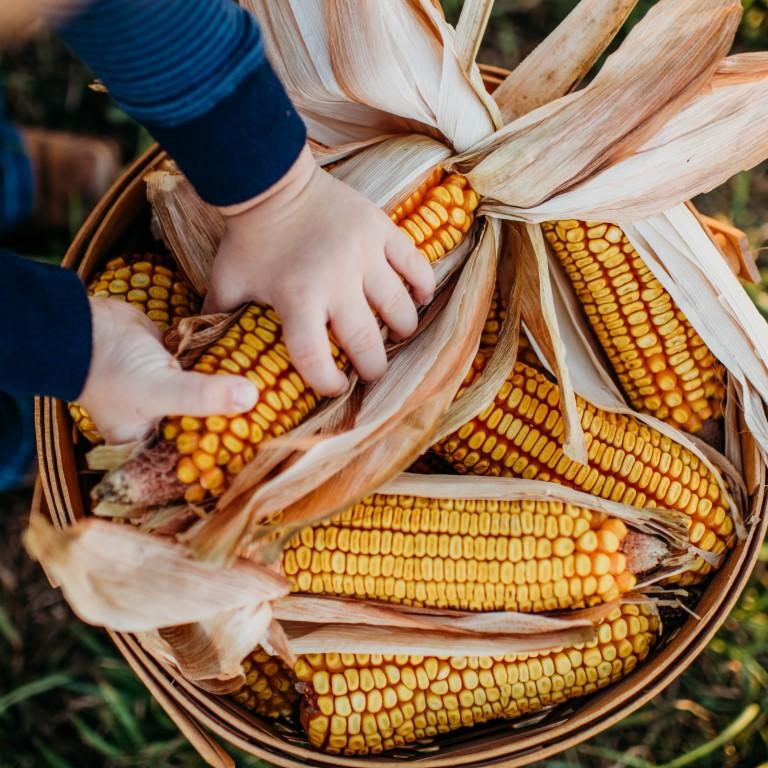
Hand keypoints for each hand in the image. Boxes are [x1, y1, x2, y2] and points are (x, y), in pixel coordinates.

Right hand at [78, 297, 258, 443]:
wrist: (83, 324)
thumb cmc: (110, 367)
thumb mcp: (158, 390)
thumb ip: (202, 396)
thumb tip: (252, 398)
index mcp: (148, 445)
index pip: (193, 461)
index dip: (225, 458)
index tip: (261, 453)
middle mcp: (159, 424)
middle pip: (206, 432)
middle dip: (236, 426)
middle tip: (275, 425)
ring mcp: (168, 395)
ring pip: (209, 402)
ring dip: (233, 399)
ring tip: (275, 403)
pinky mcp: (176, 368)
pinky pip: (207, 377)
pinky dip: (225, 375)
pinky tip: (255, 374)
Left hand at [203, 145, 435, 395]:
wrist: (271, 181)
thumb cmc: (248, 239)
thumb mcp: (226, 281)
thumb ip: (218, 317)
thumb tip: (201, 350)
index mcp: (298, 298)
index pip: (316, 358)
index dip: (327, 383)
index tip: (335, 388)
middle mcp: (336, 281)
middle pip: (367, 341)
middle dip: (374, 367)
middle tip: (373, 372)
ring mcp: (364, 255)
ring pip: (399, 307)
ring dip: (402, 329)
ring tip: (398, 334)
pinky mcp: (381, 230)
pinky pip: (415, 265)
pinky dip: (422, 285)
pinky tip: (420, 297)